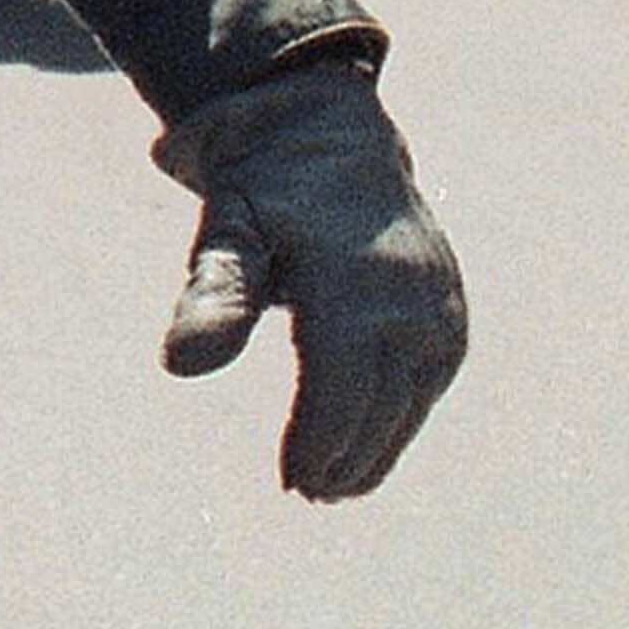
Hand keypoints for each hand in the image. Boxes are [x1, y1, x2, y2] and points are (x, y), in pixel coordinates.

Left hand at [156, 64, 465, 501]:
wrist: (322, 135)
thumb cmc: (260, 190)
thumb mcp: (224, 230)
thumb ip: (212, 295)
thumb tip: (181, 366)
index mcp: (353, 273)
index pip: (342, 374)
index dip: (320, 433)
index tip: (291, 480)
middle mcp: (408, 287)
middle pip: (383, 393)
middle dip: (347, 451)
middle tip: (307, 493)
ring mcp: (436, 295)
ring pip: (415, 391)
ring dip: (381, 445)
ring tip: (337, 489)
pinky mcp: (448, 302)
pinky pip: (434, 373)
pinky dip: (406, 415)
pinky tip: (372, 451)